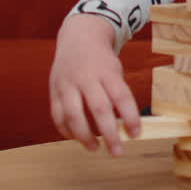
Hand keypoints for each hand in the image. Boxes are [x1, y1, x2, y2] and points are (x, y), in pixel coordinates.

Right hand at [48, 15, 139, 156]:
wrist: (78, 38)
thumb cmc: (102, 62)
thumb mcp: (115, 71)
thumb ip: (118, 95)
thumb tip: (126, 127)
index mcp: (107, 72)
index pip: (122, 97)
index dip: (130, 117)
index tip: (136, 134)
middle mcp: (86, 78)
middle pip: (99, 109)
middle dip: (109, 133)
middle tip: (118, 152)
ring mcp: (67, 84)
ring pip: (73, 115)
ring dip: (84, 136)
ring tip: (94, 148)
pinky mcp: (54, 91)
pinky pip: (57, 115)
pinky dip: (66, 130)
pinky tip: (76, 138)